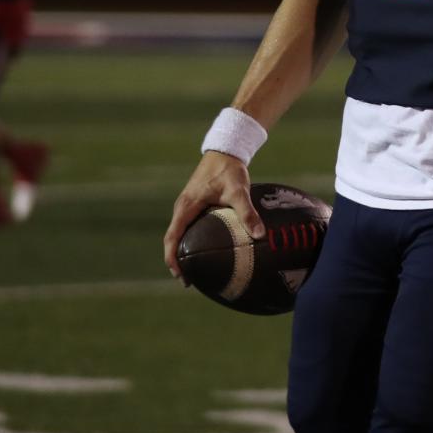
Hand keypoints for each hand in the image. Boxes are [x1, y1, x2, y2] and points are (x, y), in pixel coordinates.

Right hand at [162, 151, 261, 279]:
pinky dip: (191, 240)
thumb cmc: (230, 170)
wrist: (225, 151)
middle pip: (173, 239)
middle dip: (177, 260)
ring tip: (195, 270)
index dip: (172, 258)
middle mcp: (182, 208)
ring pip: (179, 233)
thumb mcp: (239, 191)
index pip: (172, 237)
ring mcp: (187, 206)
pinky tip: (206, 248)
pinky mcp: (194, 205)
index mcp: (186, 207)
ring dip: (182, 251)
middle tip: (188, 280)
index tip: (180, 275)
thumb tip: (259, 235)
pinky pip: (188, 227)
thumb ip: (248, 213)